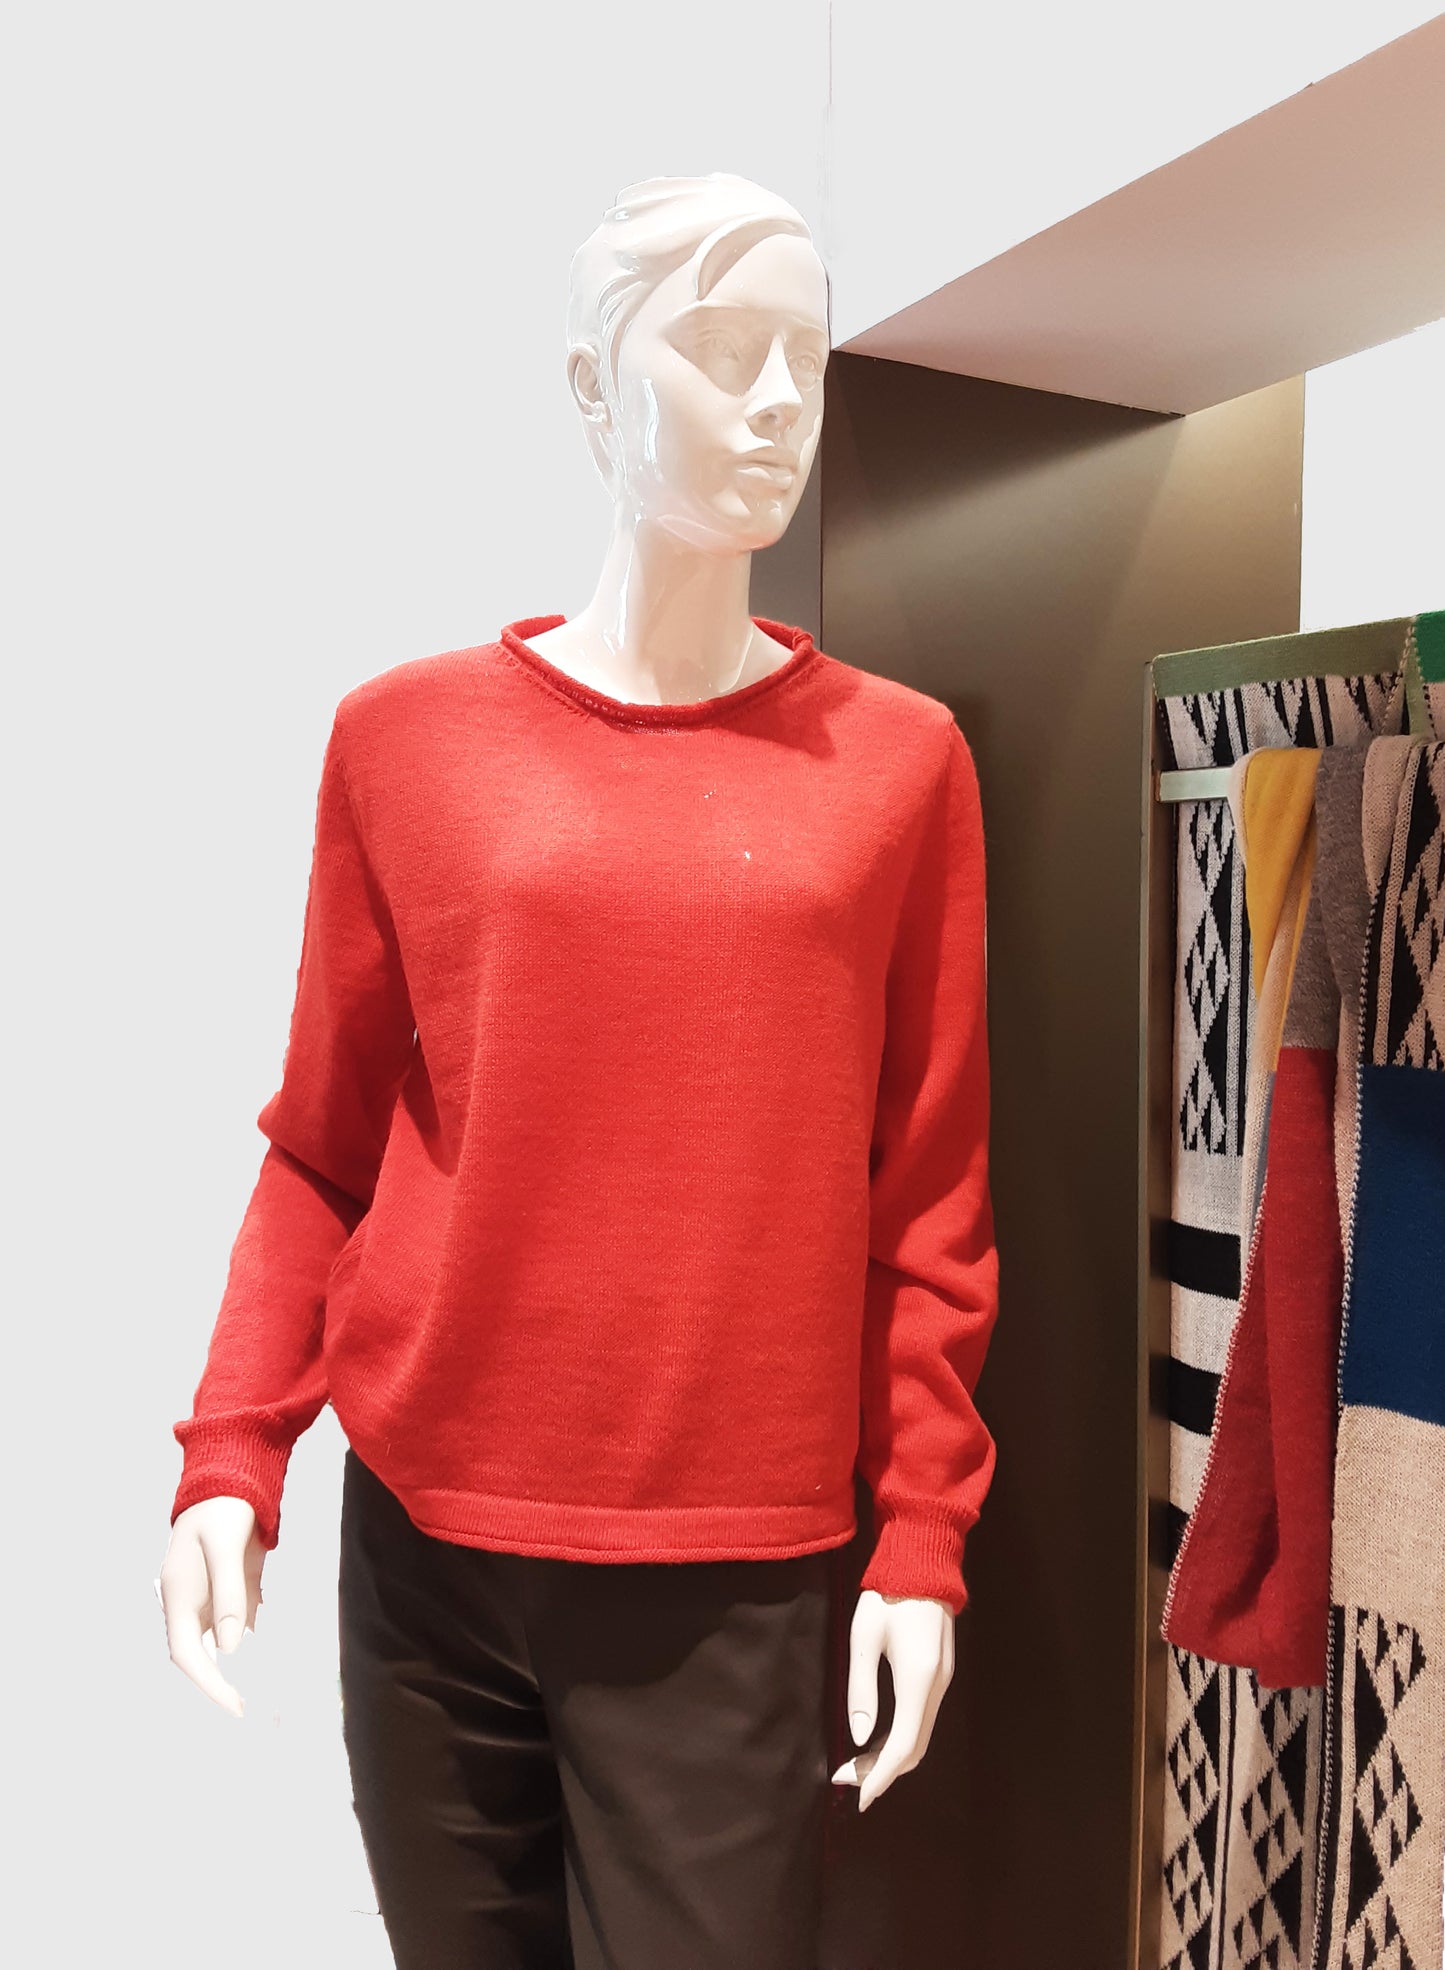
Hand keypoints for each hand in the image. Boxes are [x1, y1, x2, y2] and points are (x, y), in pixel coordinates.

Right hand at [157, 1497, 265, 1717]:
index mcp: (179, 1596)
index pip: (185, 1653)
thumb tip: (230, 1646)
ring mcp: (214, 1600)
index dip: (206, 1682)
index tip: (231, 1704)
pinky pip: (245, 1627)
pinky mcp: (236, 1593)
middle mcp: (192, 1605)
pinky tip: (281, 1664)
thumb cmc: (221, 1510)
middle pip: (201, 1657)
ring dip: (245, 1670)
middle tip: (253, 1712)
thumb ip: (228, 1595)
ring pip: (224, 1646)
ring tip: (272, 1698)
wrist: (232, 1480)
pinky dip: (260, 1646)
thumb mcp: (224, 1547)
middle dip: (223, 1686)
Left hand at [830, 1588, 954, 1810]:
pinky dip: (901, 1737)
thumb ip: (861, 1689)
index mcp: (919, 1679)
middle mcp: (938, 1686)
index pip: (903, 1745)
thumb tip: (859, 1737)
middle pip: (915, 1748)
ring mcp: (944, 1680)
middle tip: (847, 1778)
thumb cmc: (887, 1597)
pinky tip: (877, 1737)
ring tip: (857, 1763)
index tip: (859, 1796)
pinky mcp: (941, 1673)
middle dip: (883, 1771)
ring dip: (891, 1756)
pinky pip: (923, 1719)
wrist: (923, 1564)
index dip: (882, 1776)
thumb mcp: (864, 1638)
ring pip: (921, 1736)